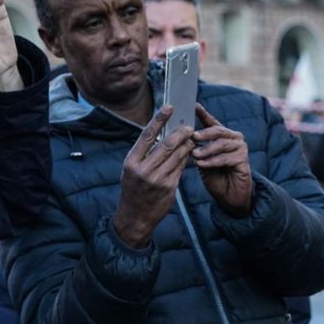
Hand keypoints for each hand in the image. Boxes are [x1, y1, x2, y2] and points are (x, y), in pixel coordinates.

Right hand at [112, 107, 194, 247]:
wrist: (135, 217)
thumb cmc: (133, 189)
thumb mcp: (131, 169)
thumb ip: (144, 153)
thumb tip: (161, 133)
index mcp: (132, 161)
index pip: (147, 135)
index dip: (159, 119)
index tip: (169, 107)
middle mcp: (144, 169)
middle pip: (166, 144)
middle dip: (180, 133)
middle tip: (189, 127)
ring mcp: (157, 179)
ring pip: (177, 156)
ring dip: (187, 145)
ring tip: (192, 138)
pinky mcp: (169, 187)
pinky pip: (181, 168)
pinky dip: (186, 158)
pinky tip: (190, 153)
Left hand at [192, 104, 253, 216]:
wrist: (229, 196)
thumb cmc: (215, 177)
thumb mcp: (202, 160)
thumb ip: (197, 148)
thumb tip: (185, 137)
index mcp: (222, 136)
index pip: (211, 122)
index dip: (203, 113)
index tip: (193, 105)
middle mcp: (233, 138)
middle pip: (218, 130)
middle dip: (204, 133)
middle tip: (192, 136)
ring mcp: (240, 148)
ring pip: (222, 143)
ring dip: (206, 150)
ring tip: (194, 155)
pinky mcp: (244, 160)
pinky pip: (226, 157)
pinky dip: (212, 161)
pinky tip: (202, 164)